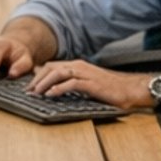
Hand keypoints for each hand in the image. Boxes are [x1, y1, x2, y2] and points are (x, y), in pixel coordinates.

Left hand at [27, 59, 146, 109]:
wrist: (131, 89)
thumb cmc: (111, 89)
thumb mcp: (88, 84)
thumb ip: (73, 83)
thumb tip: (55, 89)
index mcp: (78, 66)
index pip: (52, 66)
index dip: (38, 75)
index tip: (29, 87)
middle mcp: (80, 66)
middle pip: (51, 68)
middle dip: (37, 80)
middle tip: (28, 92)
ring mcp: (86, 74)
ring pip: (59, 73)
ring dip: (45, 83)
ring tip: (36, 93)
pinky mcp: (92, 84)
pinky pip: (71, 83)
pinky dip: (59, 88)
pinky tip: (51, 94)